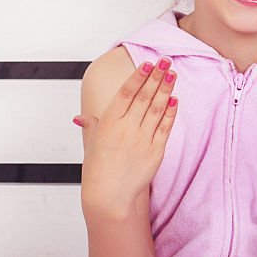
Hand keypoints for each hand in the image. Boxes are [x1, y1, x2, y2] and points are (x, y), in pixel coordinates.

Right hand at [75, 58, 178, 212]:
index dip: (138, 77)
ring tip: (172, 73)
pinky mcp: (155, 151)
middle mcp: (126, 128)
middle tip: (165, 60)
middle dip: (156, 77)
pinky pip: (165, 128)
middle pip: (144, 97)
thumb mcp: (93, 143)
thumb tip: (81, 117)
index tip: (147, 64)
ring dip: (166, 89)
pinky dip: (171, 113)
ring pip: (156, 108)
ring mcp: (142, 139)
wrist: (109, 196)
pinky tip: (175, 100)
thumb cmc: (98, 169)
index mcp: (109, 123)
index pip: (125, 93)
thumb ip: (93, 126)